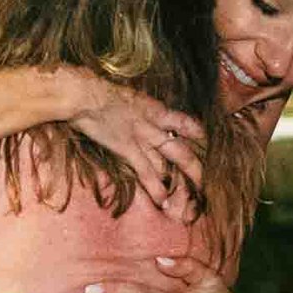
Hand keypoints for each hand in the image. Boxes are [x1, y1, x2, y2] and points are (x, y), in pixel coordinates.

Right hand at [64, 72, 204, 217]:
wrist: (85, 94)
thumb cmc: (97, 91)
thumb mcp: (123, 97)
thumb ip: (133, 109)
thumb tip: (131, 116)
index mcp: (154, 109)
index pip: (184, 123)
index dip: (196, 135)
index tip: (204, 145)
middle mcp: (154, 124)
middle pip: (183, 147)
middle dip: (197, 166)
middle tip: (207, 182)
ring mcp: (143, 137)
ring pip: (173, 159)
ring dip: (185, 178)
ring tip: (196, 194)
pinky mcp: (128, 148)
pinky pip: (146, 171)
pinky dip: (155, 187)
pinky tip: (162, 200)